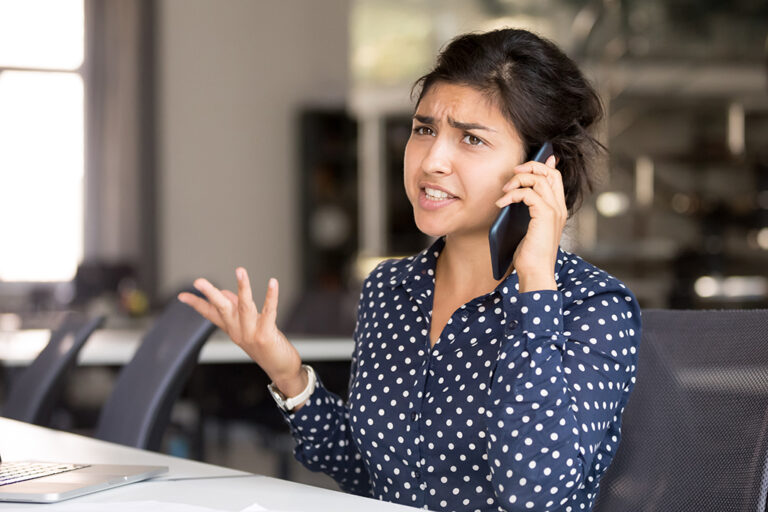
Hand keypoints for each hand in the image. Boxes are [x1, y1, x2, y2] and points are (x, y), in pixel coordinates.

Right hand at [177, 269, 305, 397]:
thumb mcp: (249, 327)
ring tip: (240, 270)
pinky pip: (269, 312)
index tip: (181, 295)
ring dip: (243, 287)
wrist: (282, 370)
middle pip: (221, 309)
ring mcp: (251, 334)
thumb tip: (227, 293)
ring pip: (244, 307)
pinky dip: (271, 297)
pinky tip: (273, 283)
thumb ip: (238, 310)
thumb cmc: (268, 346)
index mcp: (232, 329)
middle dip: (210, 294)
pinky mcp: (265, 335)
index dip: (196, 304)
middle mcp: (238, 331)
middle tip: (198, 281)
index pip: (210, 314)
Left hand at [494, 154, 565, 291]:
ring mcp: (554, 210)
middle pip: (550, 172)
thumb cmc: (529, 254)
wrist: (535, 272)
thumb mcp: (527, 227)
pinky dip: (512, 194)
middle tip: (513, 173)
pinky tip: (502, 203)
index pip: (555, 177)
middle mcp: (559, 207)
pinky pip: (528, 193)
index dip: (543, 165)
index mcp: (558, 209)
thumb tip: (516, 194)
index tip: (527, 163)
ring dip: (518, 180)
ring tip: (504, 191)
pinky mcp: (545, 215)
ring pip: (539, 179)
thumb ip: (526, 210)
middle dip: (530, 166)